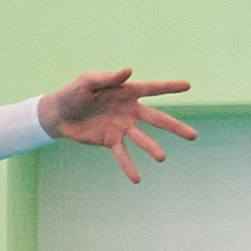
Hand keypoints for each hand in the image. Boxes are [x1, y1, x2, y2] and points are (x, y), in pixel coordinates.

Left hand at [38, 69, 197, 183]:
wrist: (58, 113)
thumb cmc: (73, 92)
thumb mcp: (88, 81)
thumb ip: (109, 78)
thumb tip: (129, 71)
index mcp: (126, 92)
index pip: (152, 89)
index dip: (169, 87)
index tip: (188, 85)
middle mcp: (130, 110)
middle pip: (157, 119)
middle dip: (175, 127)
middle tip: (193, 136)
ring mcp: (122, 127)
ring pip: (142, 138)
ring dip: (152, 148)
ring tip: (162, 158)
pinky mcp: (110, 140)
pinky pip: (122, 154)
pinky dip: (129, 166)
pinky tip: (136, 179)